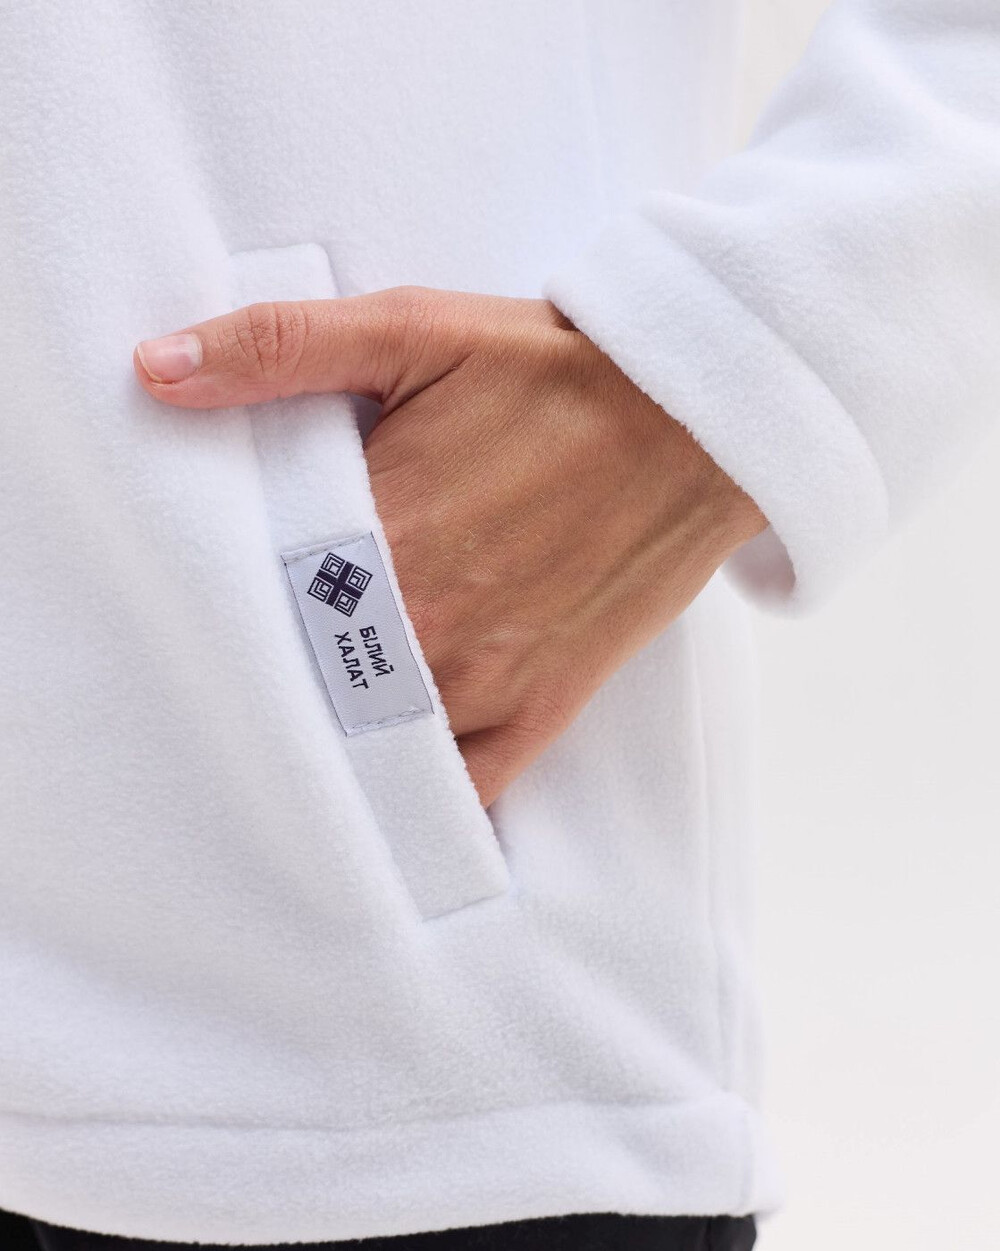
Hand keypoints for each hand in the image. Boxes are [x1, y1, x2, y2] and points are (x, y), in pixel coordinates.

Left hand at [134, 287, 765, 806]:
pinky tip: (386, 775)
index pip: (251, 606)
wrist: (691, 419)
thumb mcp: (412, 330)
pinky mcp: (541, 709)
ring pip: (369, 743)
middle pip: (302, 683)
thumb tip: (155, 370)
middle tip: (226, 667)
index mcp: (377, 539)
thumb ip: (279, 349)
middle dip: (264, 673)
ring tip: (288, 720)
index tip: (189, 606)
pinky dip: (420, 789)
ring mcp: (485, 683)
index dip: (215, 608)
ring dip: (328, 734)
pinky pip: (463, 788)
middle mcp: (423, 630)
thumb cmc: (550, 373)